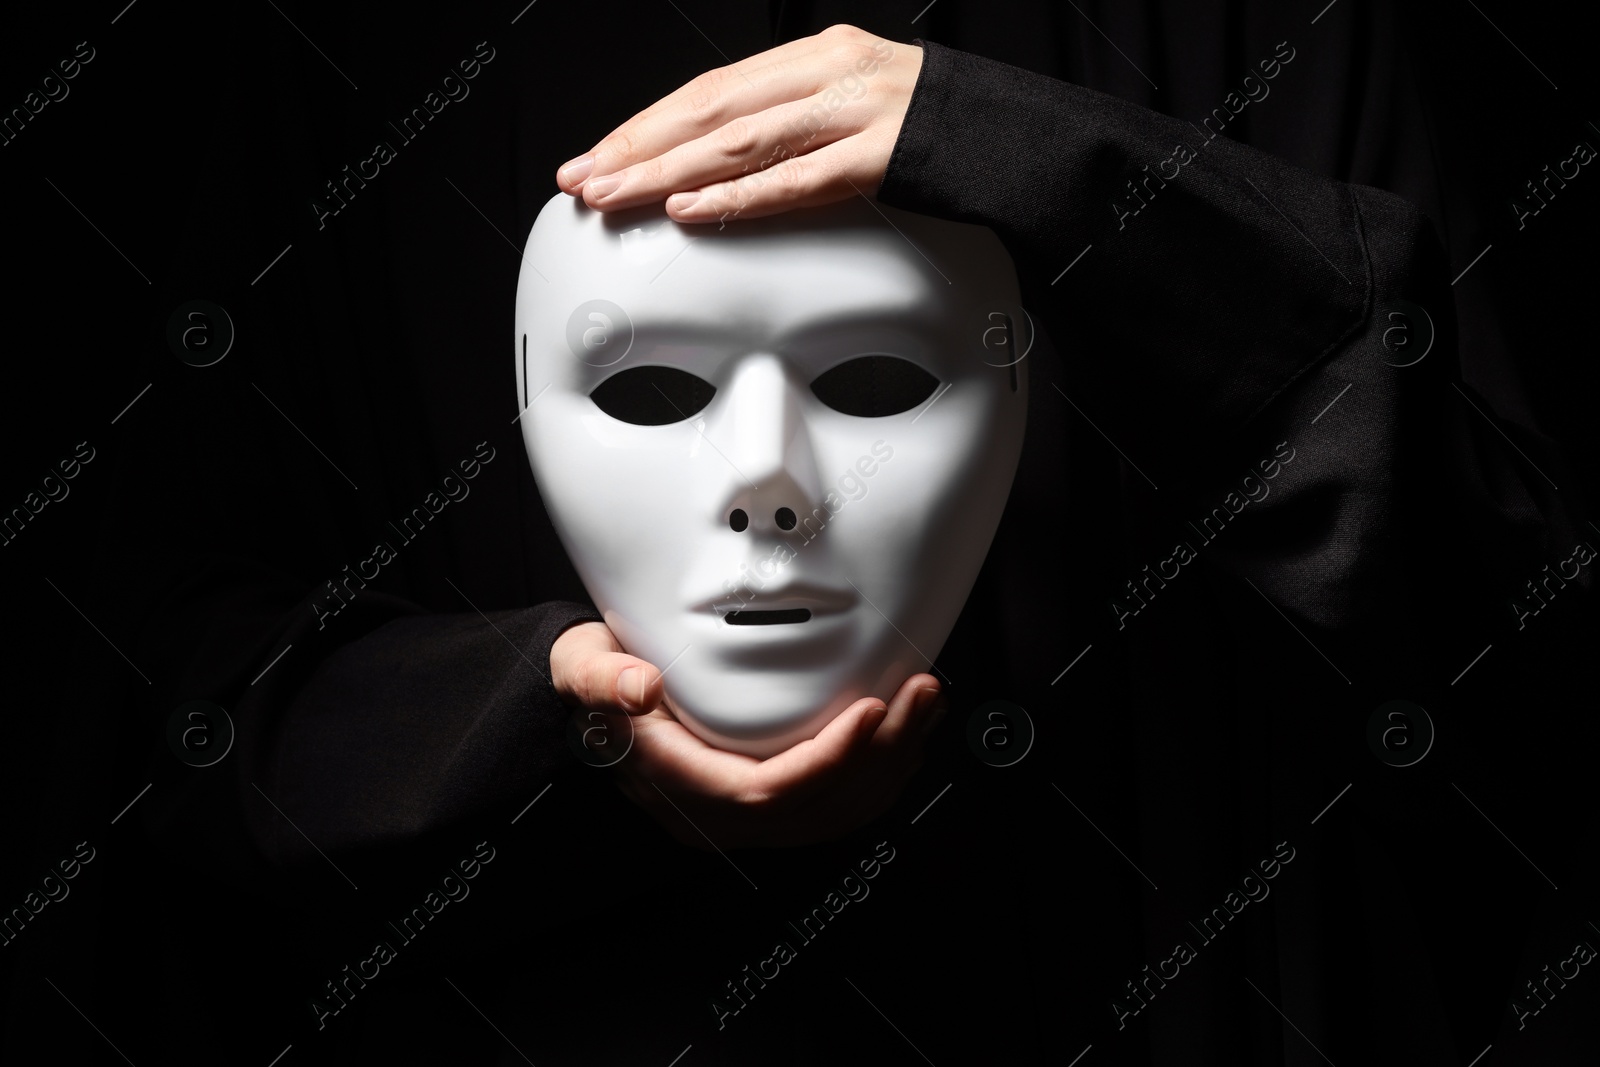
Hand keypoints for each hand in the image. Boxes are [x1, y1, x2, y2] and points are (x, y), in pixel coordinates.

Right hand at [550, 620, 942, 848]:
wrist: (587, 700)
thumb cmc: (592, 680)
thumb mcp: (581, 667)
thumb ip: (602, 677)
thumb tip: (640, 688)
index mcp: (677, 786)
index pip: (768, 793)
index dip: (829, 758)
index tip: (872, 708)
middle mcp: (714, 815)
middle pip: (817, 808)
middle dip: (881, 757)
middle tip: (922, 694)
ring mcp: (741, 817)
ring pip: (834, 814)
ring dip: (891, 766)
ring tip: (927, 707)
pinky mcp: (765, 802)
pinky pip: (833, 805)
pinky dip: (876, 773)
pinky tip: (903, 731)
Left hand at [554, 24, 922, 224]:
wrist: (1019, 138)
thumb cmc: (936, 130)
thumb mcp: (855, 108)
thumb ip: (795, 125)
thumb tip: (721, 164)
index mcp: (818, 55)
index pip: (712, 89)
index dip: (648, 123)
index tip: (600, 154)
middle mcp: (829, 72)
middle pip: (710, 109)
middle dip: (637, 146)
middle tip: (582, 179)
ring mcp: (856, 112)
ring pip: (739, 142)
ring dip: (666, 172)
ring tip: (614, 195)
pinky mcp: (882, 156)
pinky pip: (797, 179)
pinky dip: (738, 197)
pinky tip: (690, 209)